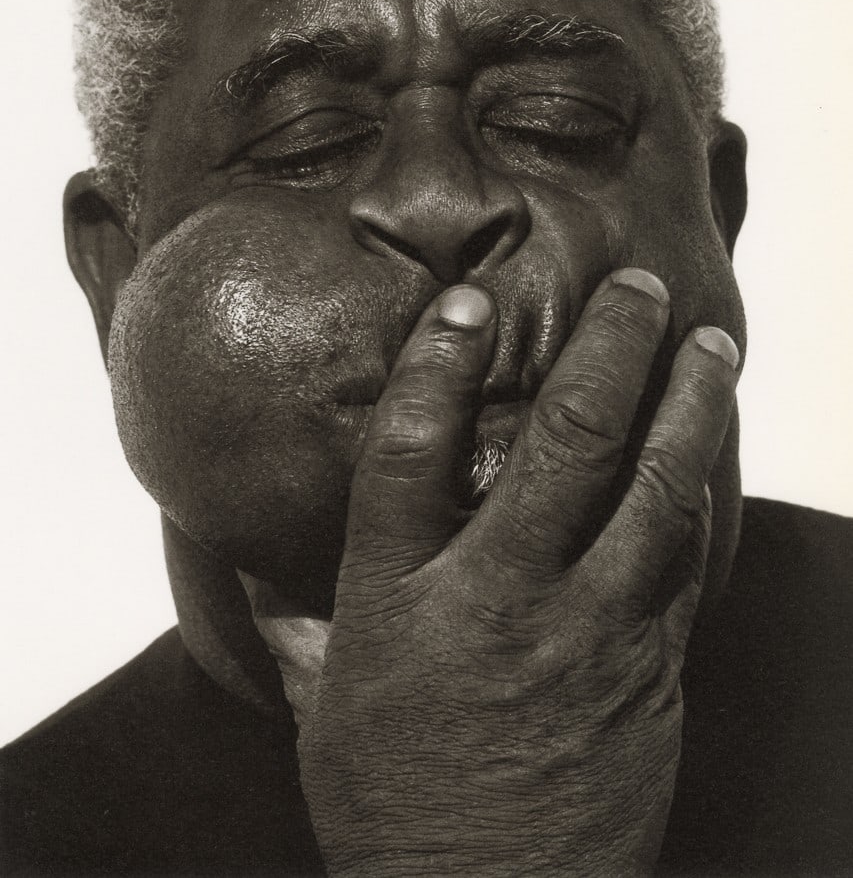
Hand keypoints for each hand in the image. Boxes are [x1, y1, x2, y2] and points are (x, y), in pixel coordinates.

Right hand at [245, 269, 739, 875]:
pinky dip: (699, 490)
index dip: (438, 367)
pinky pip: (685, 560)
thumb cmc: (397, 810)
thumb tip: (243, 567)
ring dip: (688, 407)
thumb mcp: (326, 713)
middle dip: (609, 352)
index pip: (413, 455)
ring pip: (654, 492)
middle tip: (636, 286)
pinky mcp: (650, 669)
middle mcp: (502, 603)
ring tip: (711, 343)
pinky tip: (709, 447)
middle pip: (565, 447)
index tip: (467, 302)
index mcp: (405, 605)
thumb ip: (297, 627)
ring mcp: (591, 634)